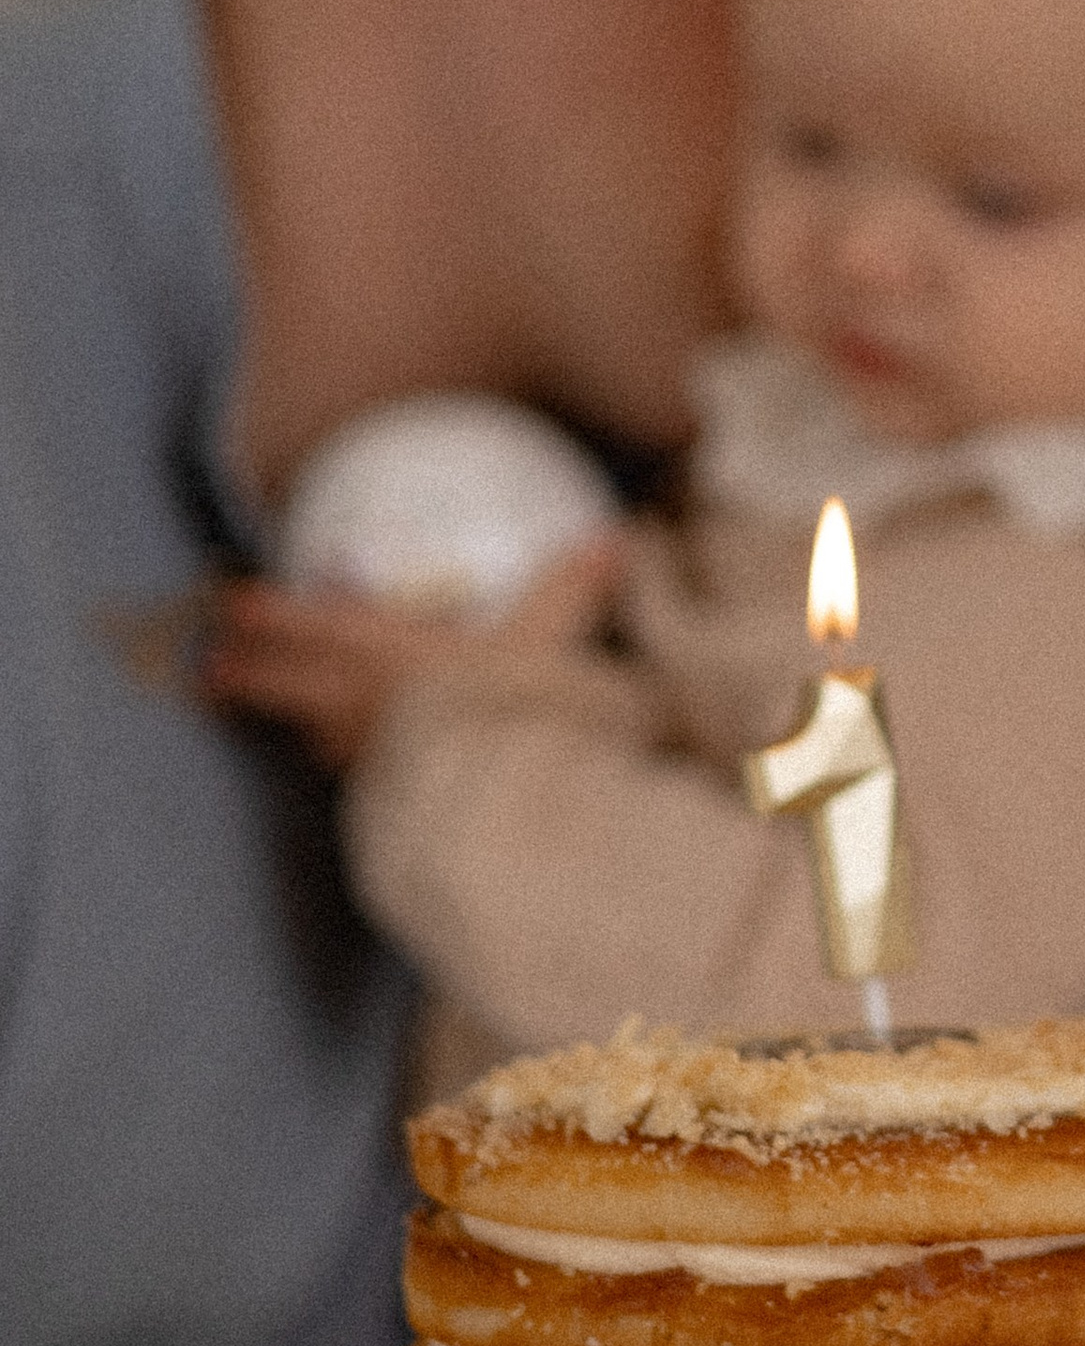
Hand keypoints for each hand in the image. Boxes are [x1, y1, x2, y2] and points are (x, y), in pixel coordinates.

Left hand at [199, 538, 621, 768]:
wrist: (490, 804)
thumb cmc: (509, 713)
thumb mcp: (546, 642)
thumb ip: (571, 591)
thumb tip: (615, 538)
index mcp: (385, 652)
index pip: (312, 624)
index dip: (269, 613)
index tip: (231, 601)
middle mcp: (359, 704)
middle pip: (283, 685)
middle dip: (245, 674)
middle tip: (209, 669)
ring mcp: (365, 760)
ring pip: (313, 738)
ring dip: (291, 728)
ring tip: (287, 728)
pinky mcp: (383, 807)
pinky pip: (352, 782)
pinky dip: (343, 771)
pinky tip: (351, 779)